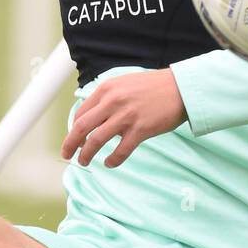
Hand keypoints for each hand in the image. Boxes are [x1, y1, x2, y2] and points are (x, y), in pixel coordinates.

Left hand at [61, 69, 187, 168]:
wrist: (181, 88)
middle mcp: (113, 101)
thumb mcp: (125, 84)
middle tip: (67, 154)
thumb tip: (94, 117)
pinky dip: (112, 161)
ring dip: (86, 154)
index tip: (74, 138)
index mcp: (107, 89)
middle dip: (70, 144)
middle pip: (82, 127)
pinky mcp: (140, 130)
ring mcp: (126, 116)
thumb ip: (108, 98)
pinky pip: (120, 151)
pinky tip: (109, 163)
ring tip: (84, 162)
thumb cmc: (154, 86)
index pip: (81, 112)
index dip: (74, 128)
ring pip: (96, 141)